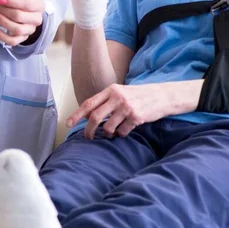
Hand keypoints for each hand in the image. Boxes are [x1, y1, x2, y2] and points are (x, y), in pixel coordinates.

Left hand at [0, 0, 45, 46]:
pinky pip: (13, 41)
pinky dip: (1, 36)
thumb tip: (6, 0)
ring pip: (17, 30)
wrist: (26, 11)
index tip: (0, 0)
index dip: (12, 3)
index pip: (27, 5)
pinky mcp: (23, 38)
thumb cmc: (23, 1)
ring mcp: (30, 30)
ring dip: (3, 22)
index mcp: (40, 6)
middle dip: (5, 11)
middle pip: (20, 17)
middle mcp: (37, 19)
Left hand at [66, 81, 203, 139]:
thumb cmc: (137, 95)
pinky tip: (126, 129)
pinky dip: (121, 134)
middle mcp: (117, 97)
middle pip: (95, 117)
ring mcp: (127, 108)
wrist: (161, 96)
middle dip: (89, 131)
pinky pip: (122, 132)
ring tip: (112, 132)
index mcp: (110, 90)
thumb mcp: (120, 92)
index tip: (67, 124)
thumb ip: (105, 101)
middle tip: (88, 137)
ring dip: (108, 134)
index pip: (89, 103)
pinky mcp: (136, 118)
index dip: (77, 115)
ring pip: (109, 128)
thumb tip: (87, 116)